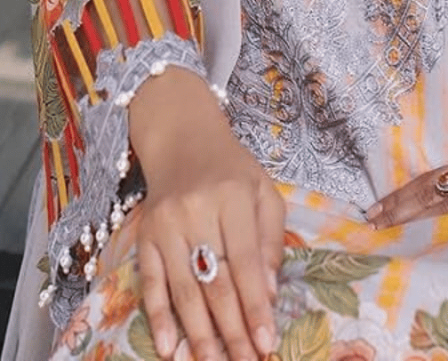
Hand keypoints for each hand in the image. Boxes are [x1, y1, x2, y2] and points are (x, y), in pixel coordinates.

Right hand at [129, 68, 283, 360]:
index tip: (267, 343)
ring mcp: (167, 225)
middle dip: (232, 330)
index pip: (246, 262)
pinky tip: (169, 348)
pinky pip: (151, 284)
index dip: (256, 306)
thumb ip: (270, 242)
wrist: (183, 140)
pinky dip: (158, 318)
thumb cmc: (232, 170)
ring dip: (200, 334)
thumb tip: (270, 294)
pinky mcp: (144, 237)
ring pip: (184, 290)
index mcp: (234, 197)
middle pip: (216, 281)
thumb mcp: (264, 193)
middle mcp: (197, 211)